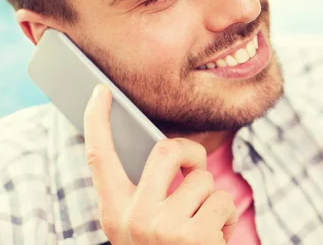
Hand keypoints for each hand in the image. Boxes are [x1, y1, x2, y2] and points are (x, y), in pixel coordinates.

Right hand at [83, 84, 237, 243]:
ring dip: (211, 201)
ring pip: (203, 180)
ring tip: (202, 229)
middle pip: (167, 149)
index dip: (96, 121)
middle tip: (196, 172)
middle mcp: (132, 218)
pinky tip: (215, 241)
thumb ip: (147, 193)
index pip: (99, 158)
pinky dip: (226, 219)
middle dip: (192, 154)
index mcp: (115, 213)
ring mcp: (162, 228)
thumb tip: (168, 151)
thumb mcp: (143, 227)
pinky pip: (223, 202)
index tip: (100, 91)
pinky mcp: (194, 236)